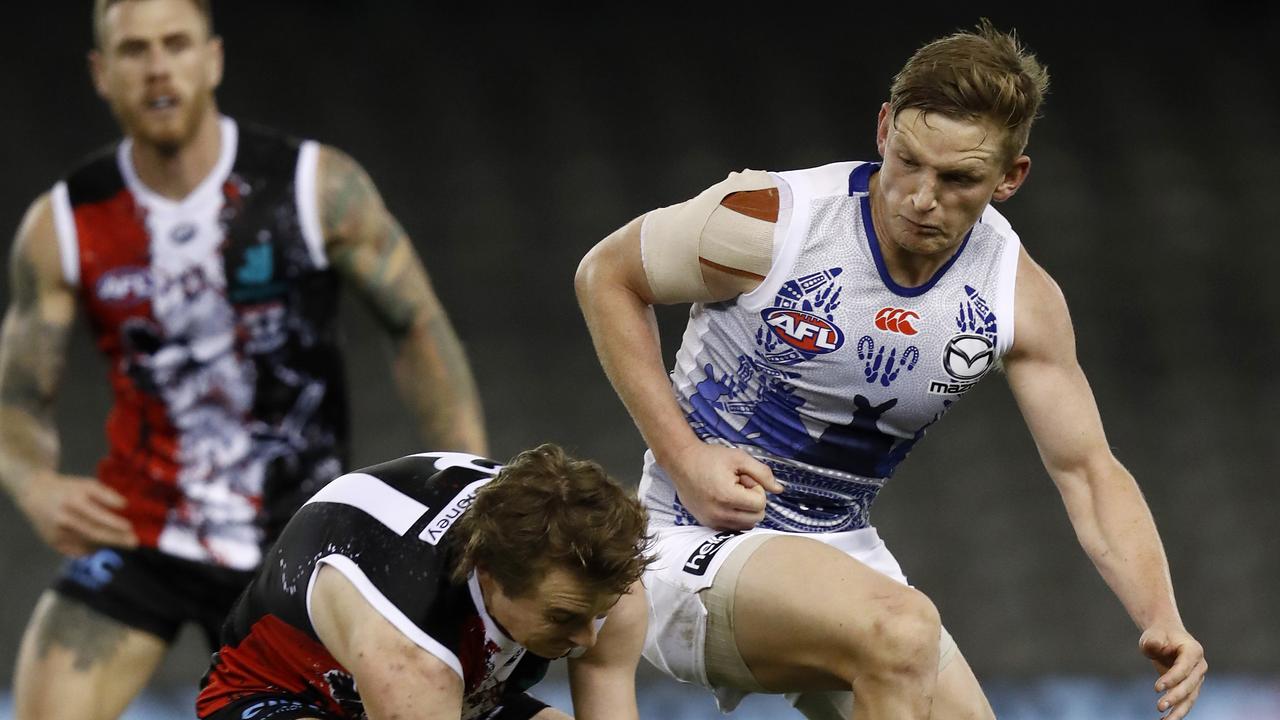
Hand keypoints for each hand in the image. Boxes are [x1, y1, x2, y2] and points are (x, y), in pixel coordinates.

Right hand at [18, 472, 136, 555]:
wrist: (36, 494)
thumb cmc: (68, 489)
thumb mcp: (87, 484)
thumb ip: (106, 494)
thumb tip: (124, 505)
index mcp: (73, 502)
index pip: (96, 516)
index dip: (113, 523)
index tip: (130, 527)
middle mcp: (63, 519)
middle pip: (93, 534)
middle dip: (116, 539)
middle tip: (134, 543)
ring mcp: (56, 533)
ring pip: (87, 544)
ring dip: (107, 544)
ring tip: (122, 540)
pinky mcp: (53, 543)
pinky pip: (77, 550)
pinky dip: (92, 548)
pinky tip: (101, 543)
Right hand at [666, 443, 783, 529]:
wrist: (681, 462)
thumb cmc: (709, 457)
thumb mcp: (739, 458)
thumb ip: (762, 473)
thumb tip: (779, 489)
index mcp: (727, 497)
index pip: (760, 504)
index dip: (757, 488)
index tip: (744, 478)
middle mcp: (719, 514)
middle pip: (756, 518)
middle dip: (753, 501)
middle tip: (739, 486)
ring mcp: (712, 521)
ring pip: (745, 525)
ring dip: (745, 510)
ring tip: (731, 493)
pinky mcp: (707, 524)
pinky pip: (732, 528)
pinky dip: (735, 517)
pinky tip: (725, 501)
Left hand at [1140, 624, 1206, 719]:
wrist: (1166, 636)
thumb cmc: (1158, 635)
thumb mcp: (1153, 635)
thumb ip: (1152, 641)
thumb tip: (1153, 646)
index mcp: (1193, 650)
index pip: (1184, 668)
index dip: (1172, 678)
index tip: (1156, 688)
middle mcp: (1200, 666)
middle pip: (1189, 685)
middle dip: (1175, 697)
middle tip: (1159, 707)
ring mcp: (1197, 678)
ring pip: (1190, 698)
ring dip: (1178, 710)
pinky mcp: (1191, 687)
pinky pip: (1186, 701)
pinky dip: (1177, 711)